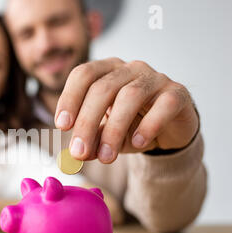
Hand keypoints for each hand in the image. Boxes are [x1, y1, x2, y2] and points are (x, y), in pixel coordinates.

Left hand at [55, 57, 199, 162]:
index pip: (83, 74)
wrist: (168, 130)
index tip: (62, 126)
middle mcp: (129, 69)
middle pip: (102, 88)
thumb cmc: (130, 126)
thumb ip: (90, 142)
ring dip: (114, 129)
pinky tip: (137, 143)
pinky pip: (164, 105)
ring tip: (106, 157)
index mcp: (106, 71)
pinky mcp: (177, 94)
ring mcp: (155, 78)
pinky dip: (149, 125)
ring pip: (130, 96)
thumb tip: (75, 155)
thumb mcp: (104, 136)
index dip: (69, 98)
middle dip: (87, 122)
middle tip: (79, 152)